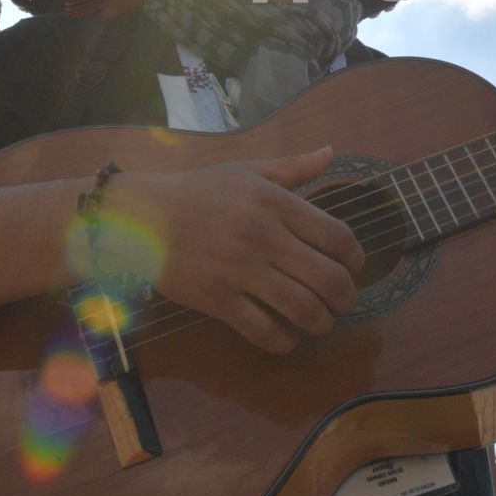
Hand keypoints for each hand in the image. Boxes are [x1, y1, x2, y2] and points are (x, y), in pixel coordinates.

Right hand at [101, 147, 364, 354]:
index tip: (354, 265)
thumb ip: (292, 168)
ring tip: (321, 321)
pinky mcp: (218, 300)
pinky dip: (284, 341)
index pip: (337, 235)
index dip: (356, 257)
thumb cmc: (196, 191)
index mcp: (274, 202)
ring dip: (322, 322)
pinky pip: (264, 331)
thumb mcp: (245, 170)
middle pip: (328, 278)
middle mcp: (264, 237)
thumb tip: (330, 153)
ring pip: (302, 309)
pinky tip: (287, 336)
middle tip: (344, 301)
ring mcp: (241, 271)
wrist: (140, 216)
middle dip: (346, 297)